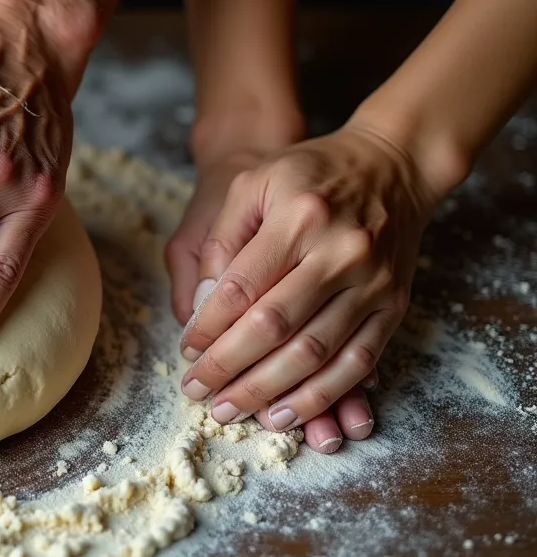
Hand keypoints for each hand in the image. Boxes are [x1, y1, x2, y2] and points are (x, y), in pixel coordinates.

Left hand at [178, 123, 440, 449]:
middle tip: (197, 392)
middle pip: (274, 326)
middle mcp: (340, 251)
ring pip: (314, 353)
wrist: (392, 164)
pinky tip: (285, 415)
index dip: (208, 327)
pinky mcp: (393, 305)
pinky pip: (357, 362)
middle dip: (229, 367)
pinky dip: (319, 395)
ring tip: (231, 411)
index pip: (241, 287)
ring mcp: (372, 282)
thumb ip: (222, 239)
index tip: (187, 351)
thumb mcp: (253, 182)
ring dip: (269, 391)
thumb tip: (201, 304)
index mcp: (298, 217)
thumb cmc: (309, 173)